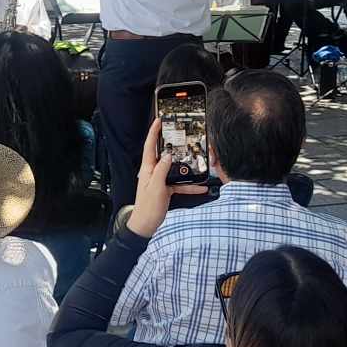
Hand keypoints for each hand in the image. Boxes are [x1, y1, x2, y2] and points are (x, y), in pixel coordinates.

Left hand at [127, 119, 206, 238]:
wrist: (146, 226)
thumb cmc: (147, 208)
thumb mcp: (156, 187)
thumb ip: (162, 170)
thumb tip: (167, 155)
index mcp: (147, 170)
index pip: (149, 146)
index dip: (153, 132)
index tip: (159, 120)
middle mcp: (153, 173)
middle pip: (163, 155)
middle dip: (172, 145)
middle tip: (181, 135)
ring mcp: (160, 181)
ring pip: (175, 170)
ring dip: (186, 168)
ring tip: (196, 162)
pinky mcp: (166, 189)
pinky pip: (180, 184)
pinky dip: (190, 185)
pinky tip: (201, 187)